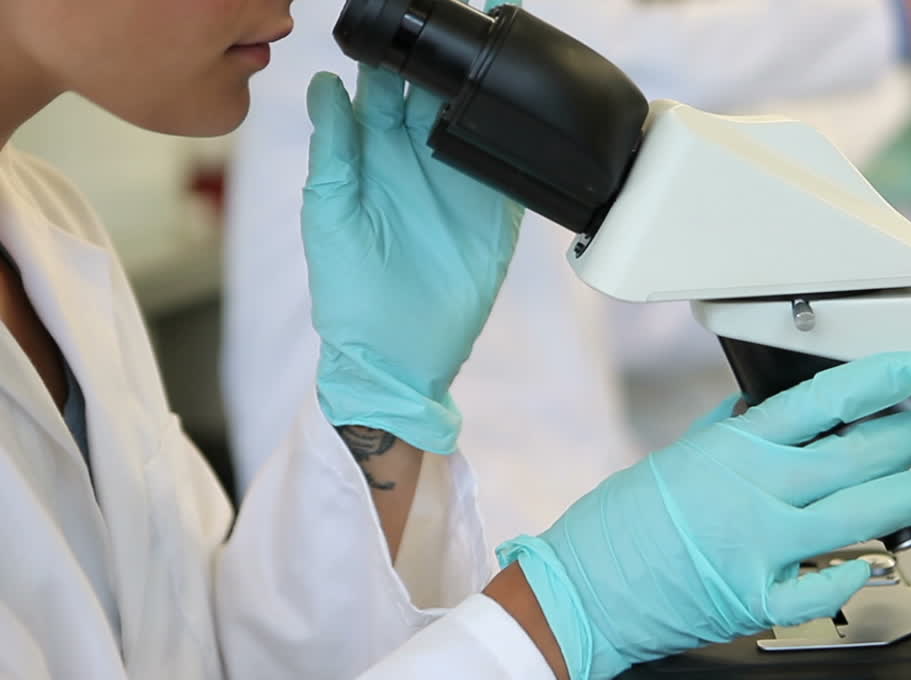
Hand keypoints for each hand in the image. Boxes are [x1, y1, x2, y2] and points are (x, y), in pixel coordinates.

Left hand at [301, 3, 522, 452]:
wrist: (398, 358)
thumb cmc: (350, 294)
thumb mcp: (331, 217)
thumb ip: (334, 152)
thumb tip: (327, 87)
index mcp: (373, 153)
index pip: (386, 82)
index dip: (394, 48)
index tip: (403, 15)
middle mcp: (418, 158)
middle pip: (437, 87)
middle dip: (447, 52)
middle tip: (464, 14)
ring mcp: (460, 182)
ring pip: (477, 115)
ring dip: (487, 83)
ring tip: (500, 43)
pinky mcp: (496, 210)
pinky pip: (510, 162)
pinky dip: (519, 135)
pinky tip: (526, 105)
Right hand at [497, 353, 910, 679]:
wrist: (587, 586)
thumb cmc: (622, 525)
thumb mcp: (677, 456)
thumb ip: (727, 432)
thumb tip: (764, 408)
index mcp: (734, 448)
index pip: (820, 400)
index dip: (875, 380)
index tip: (908, 369)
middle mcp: (756, 490)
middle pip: (854, 455)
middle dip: (905, 439)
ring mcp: (763, 545)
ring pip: (858, 515)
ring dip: (906, 497)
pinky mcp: (761, 596)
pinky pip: (826, 585)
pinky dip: (854, 574)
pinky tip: (871, 562)